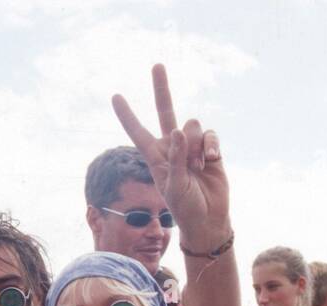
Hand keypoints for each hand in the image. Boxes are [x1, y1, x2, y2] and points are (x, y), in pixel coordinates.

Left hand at [112, 64, 229, 241]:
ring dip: (196, 146)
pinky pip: (210, 135)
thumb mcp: (175, 185)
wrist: (208, 217)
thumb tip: (179, 130)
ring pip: (193, 125)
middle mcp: (172, 146)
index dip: (127, 115)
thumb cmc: (185, 207)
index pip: (137, 132)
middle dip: (161, 88)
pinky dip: (211, 146)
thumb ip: (176, 158)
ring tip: (197, 168)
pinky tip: (211, 161)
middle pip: (165, 111)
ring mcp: (191, 146)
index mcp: (155, 156)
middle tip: (157, 65)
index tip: (115, 97)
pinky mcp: (210, 149)